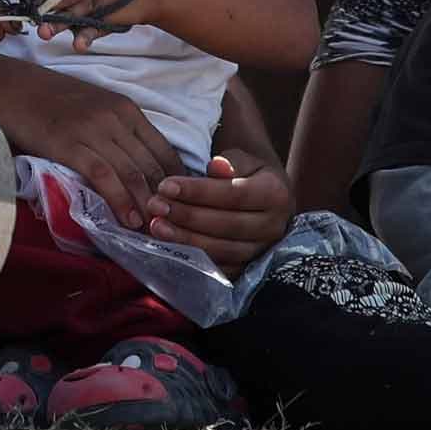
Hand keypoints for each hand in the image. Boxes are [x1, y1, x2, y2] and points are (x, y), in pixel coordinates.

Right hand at [0, 56, 181, 228]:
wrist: (10, 87)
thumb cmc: (50, 100)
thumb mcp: (94, 107)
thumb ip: (116, 130)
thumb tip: (135, 166)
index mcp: (126, 108)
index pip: (163, 149)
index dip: (176, 180)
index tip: (179, 204)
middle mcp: (116, 117)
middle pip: (151, 164)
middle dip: (165, 198)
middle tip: (172, 224)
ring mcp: (93, 130)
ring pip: (132, 173)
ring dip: (146, 205)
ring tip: (155, 229)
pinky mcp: (70, 145)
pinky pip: (104, 176)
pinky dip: (120, 201)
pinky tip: (129, 219)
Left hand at [143, 148, 297, 271]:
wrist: (263, 199)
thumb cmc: (246, 174)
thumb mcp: (243, 160)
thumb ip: (230, 162)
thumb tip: (216, 166)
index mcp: (275, 194)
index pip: (233, 194)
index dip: (198, 192)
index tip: (166, 186)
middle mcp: (273, 227)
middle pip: (227, 225)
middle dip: (186, 216)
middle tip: (155, 206)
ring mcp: (262, 251)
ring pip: (222, 250)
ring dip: (185, 239)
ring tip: (156, 226)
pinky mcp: (248, 269)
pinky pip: (219, 269)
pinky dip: (193, 259)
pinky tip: (169, 246)